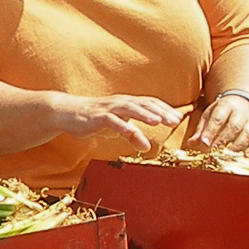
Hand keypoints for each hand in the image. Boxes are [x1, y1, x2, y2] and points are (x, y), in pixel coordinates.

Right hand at [53, 93, 185, 151]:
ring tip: (158, 121)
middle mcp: (120, 103)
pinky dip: (123, 125)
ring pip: (130, 109)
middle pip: (144, 104)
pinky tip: (132, 131)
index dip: (165, 109)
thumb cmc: (94, 119)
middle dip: (160, 111)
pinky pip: (112, 120)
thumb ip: (132, 135)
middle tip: (176, 120)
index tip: (179, 117)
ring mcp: (109, 108)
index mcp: (127, 103)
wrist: (68, 113)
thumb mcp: (116, 128)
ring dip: (145, 114)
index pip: (150, 103)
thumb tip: (146, 146)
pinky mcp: (97, 117)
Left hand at [187, 91, 248, 154]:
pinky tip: (245, 156)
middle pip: (233, 127)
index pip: (218, 118)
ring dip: (237, 146)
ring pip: (247, 134)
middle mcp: (241, 112)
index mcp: (226, 105)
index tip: (205, 143)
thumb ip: (201, 130)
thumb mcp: (209, 115)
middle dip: (223, 140)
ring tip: (226, 155)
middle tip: (214, 151)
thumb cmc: (222, 112)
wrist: (242, 102)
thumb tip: (191, 144)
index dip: (211, 131)